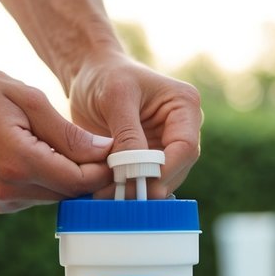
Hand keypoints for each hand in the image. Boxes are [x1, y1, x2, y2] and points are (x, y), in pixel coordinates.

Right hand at [0, 64, 114, 212]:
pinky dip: (46, 179)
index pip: (80, 180)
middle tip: (103, 150)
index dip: (104, 169)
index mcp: (20, 162)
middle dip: (90, 175)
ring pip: (54, 197)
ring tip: (70, 146)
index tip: (118, 152)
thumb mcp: (25, 98)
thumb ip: (66, 131)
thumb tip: (104, 151)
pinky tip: (42, 154)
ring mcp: (0, 199)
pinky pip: (35, 196)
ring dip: (67, 177)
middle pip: (70, 193)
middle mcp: (10, 190)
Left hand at [68, 52, 201, 198]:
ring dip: (140, 191)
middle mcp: (183, 128)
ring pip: (163, 179)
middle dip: (152, 184)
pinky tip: (109, 195)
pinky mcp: (150, 158)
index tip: (143, 185)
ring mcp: (168, 145)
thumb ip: (128, 133)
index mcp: (184, 106)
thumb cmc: (105, 76)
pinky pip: (145, 179)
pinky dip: (129, 189)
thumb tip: (136, 170)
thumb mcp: (115, 97)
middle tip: (124, 199)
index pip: (185, 146)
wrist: (90, 75)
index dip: (166, 169)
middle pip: (178, 168)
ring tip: (111, 200)